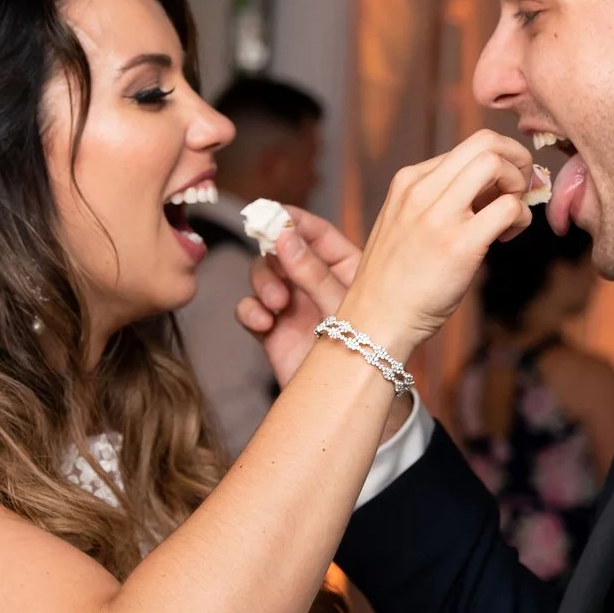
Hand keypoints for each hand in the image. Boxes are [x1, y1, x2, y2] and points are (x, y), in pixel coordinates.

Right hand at [236, 208, 363, 387]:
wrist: (352, 399)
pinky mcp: (273, 330)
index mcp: (344, 267)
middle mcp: (315, 281)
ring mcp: (292, 304)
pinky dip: (251, 311)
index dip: (295, 219)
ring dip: (263, 283)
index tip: (274, 212)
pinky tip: (264, 322)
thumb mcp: (342, 305)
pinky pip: (250, 309)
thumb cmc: (363, 350)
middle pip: (281, 250)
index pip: (317, 233)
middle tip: (279, 268)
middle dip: (274, 257)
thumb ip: (312, 272)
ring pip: (262, 276)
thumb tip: (283, 235)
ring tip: (277, 304)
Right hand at [334, 130, 535, 359]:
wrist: (376, 321)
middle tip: (522, 189)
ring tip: (512, 214)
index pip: (469, 146)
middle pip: (486, 142)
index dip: (498, 162)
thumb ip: (440, 199)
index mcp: (409, 181)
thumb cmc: (397, 279)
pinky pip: (509, 207)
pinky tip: (506, 238)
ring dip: (519, 184)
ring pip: (496, 164)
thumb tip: (492, 187)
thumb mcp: (407, 223)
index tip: (502, 189)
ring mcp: (439, 216)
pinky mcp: (459, 245)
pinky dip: (521, 217)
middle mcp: (421, 190)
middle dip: (518, 159)